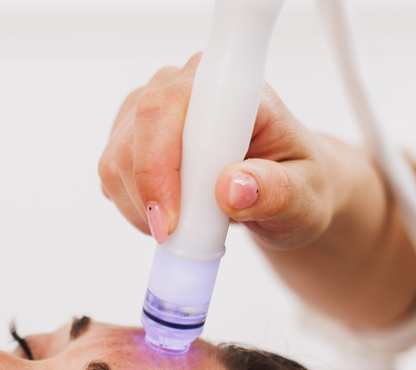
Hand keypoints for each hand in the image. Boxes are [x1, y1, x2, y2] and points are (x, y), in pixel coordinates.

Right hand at [97, 54, 333, 250]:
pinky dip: (133, 209)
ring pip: (117, 161)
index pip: (172, 107)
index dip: (162, 165)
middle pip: (136, 135)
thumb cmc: (295, 183)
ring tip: (184, 226)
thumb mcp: (304, 198)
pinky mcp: (131, 138)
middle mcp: (184, 87)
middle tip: (176, 237)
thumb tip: (234, 187)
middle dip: (149, 197)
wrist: (283, 187)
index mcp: (230, 88)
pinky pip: (111, 177)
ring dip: (142, 208)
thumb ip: (277, 192)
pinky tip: (168, 215)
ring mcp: (151, 111)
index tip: (172, 221)